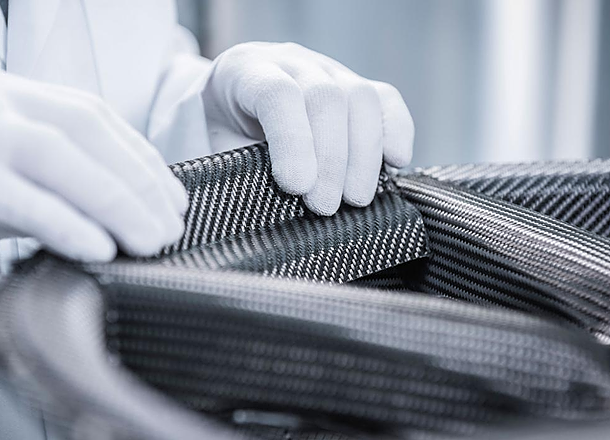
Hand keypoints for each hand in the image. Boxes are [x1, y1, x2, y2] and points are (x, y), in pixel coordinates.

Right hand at [0, 63, 186, 260]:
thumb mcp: (0, 152)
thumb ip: (54, 171)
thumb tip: (125, 212)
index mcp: (15, 93)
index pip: (93, 117)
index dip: (141, 158)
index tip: (175, 197)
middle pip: (82, 134)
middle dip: (137, 183)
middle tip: (171, 227)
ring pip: (52, 159)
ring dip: (111, 202)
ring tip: (149, 241)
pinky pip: (8, 195)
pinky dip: (58, 222)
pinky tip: (95, 246)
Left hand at [202, 42, 413, 215]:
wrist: (227, 109)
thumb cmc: (219, 134)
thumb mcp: (213, 149)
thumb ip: (235, 169)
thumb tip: (267, 208)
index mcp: (245, 70)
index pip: (278, 94)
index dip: (293, 141)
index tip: (296, 186)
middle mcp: (291, 62)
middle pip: (326, 96)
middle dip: (331, 159)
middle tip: (324, 206)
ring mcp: (328, 70)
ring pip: (361, 98)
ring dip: (364, 156)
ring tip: (354, 199)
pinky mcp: (357, 86)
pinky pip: (386, 100)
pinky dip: (396, 131)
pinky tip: (395, 162)